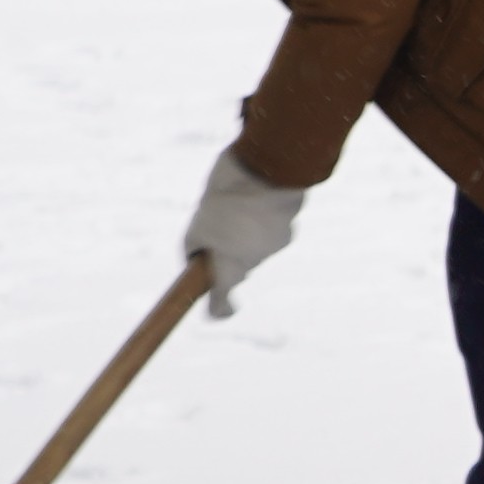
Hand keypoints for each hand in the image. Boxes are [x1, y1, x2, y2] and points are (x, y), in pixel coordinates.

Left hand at [184, 151, 305, 317]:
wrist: (268, 172)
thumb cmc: (225, 201)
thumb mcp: (198, 225)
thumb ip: (195, 247)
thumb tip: (199, 258)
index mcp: (228, 267)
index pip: (221, 305)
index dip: (218, 309)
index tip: (215, 311)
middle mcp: (253, 263)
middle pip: (237, 268)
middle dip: (226, 254)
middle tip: (212, 230)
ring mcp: (273, 247)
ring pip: (253, 247)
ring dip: (243, 234)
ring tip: (235, 206)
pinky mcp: (288, 230)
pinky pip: (269, 231)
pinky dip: (261, 222)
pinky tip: (257, 202)